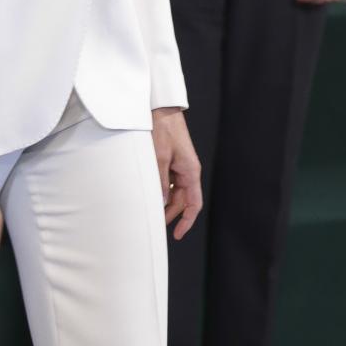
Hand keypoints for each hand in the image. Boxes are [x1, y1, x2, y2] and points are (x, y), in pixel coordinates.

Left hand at [152, 109, 201, 239]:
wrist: (161, 110)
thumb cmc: (163, 130)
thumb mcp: (159, 158)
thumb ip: (161, 182)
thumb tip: (162, 203)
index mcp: (191, 171)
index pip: (194, 203)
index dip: (187, 221)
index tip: (177, 234)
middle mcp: (188, 171)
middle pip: (183, 201)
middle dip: (171, 215)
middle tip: (156, 225)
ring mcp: (180, 167)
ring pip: (174, 193)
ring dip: (165, 203)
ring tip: (151, 213)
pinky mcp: (172, 163)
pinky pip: (169, 182)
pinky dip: (161, 191)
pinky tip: (150, 196)